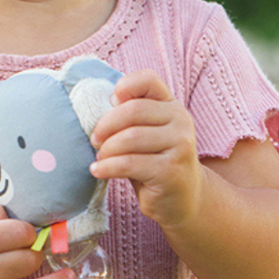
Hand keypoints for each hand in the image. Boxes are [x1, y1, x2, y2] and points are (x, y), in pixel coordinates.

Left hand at [89, 70, 202, 229]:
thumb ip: (130, 118)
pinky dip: (107, 167)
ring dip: (106, 149)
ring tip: (100, 158)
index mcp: (171, 105)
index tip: (109, 104)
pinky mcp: (171, 170)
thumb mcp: (146, 134)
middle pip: (133, 110)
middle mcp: (180, 120)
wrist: (183, 198)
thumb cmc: (154, 162)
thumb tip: (99, 108)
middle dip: (105, 125)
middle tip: (95, 140)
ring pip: (130, 137)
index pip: (148, 79)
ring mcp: (180, 145)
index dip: (124, 86)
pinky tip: (98, 171)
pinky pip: (129, 163)